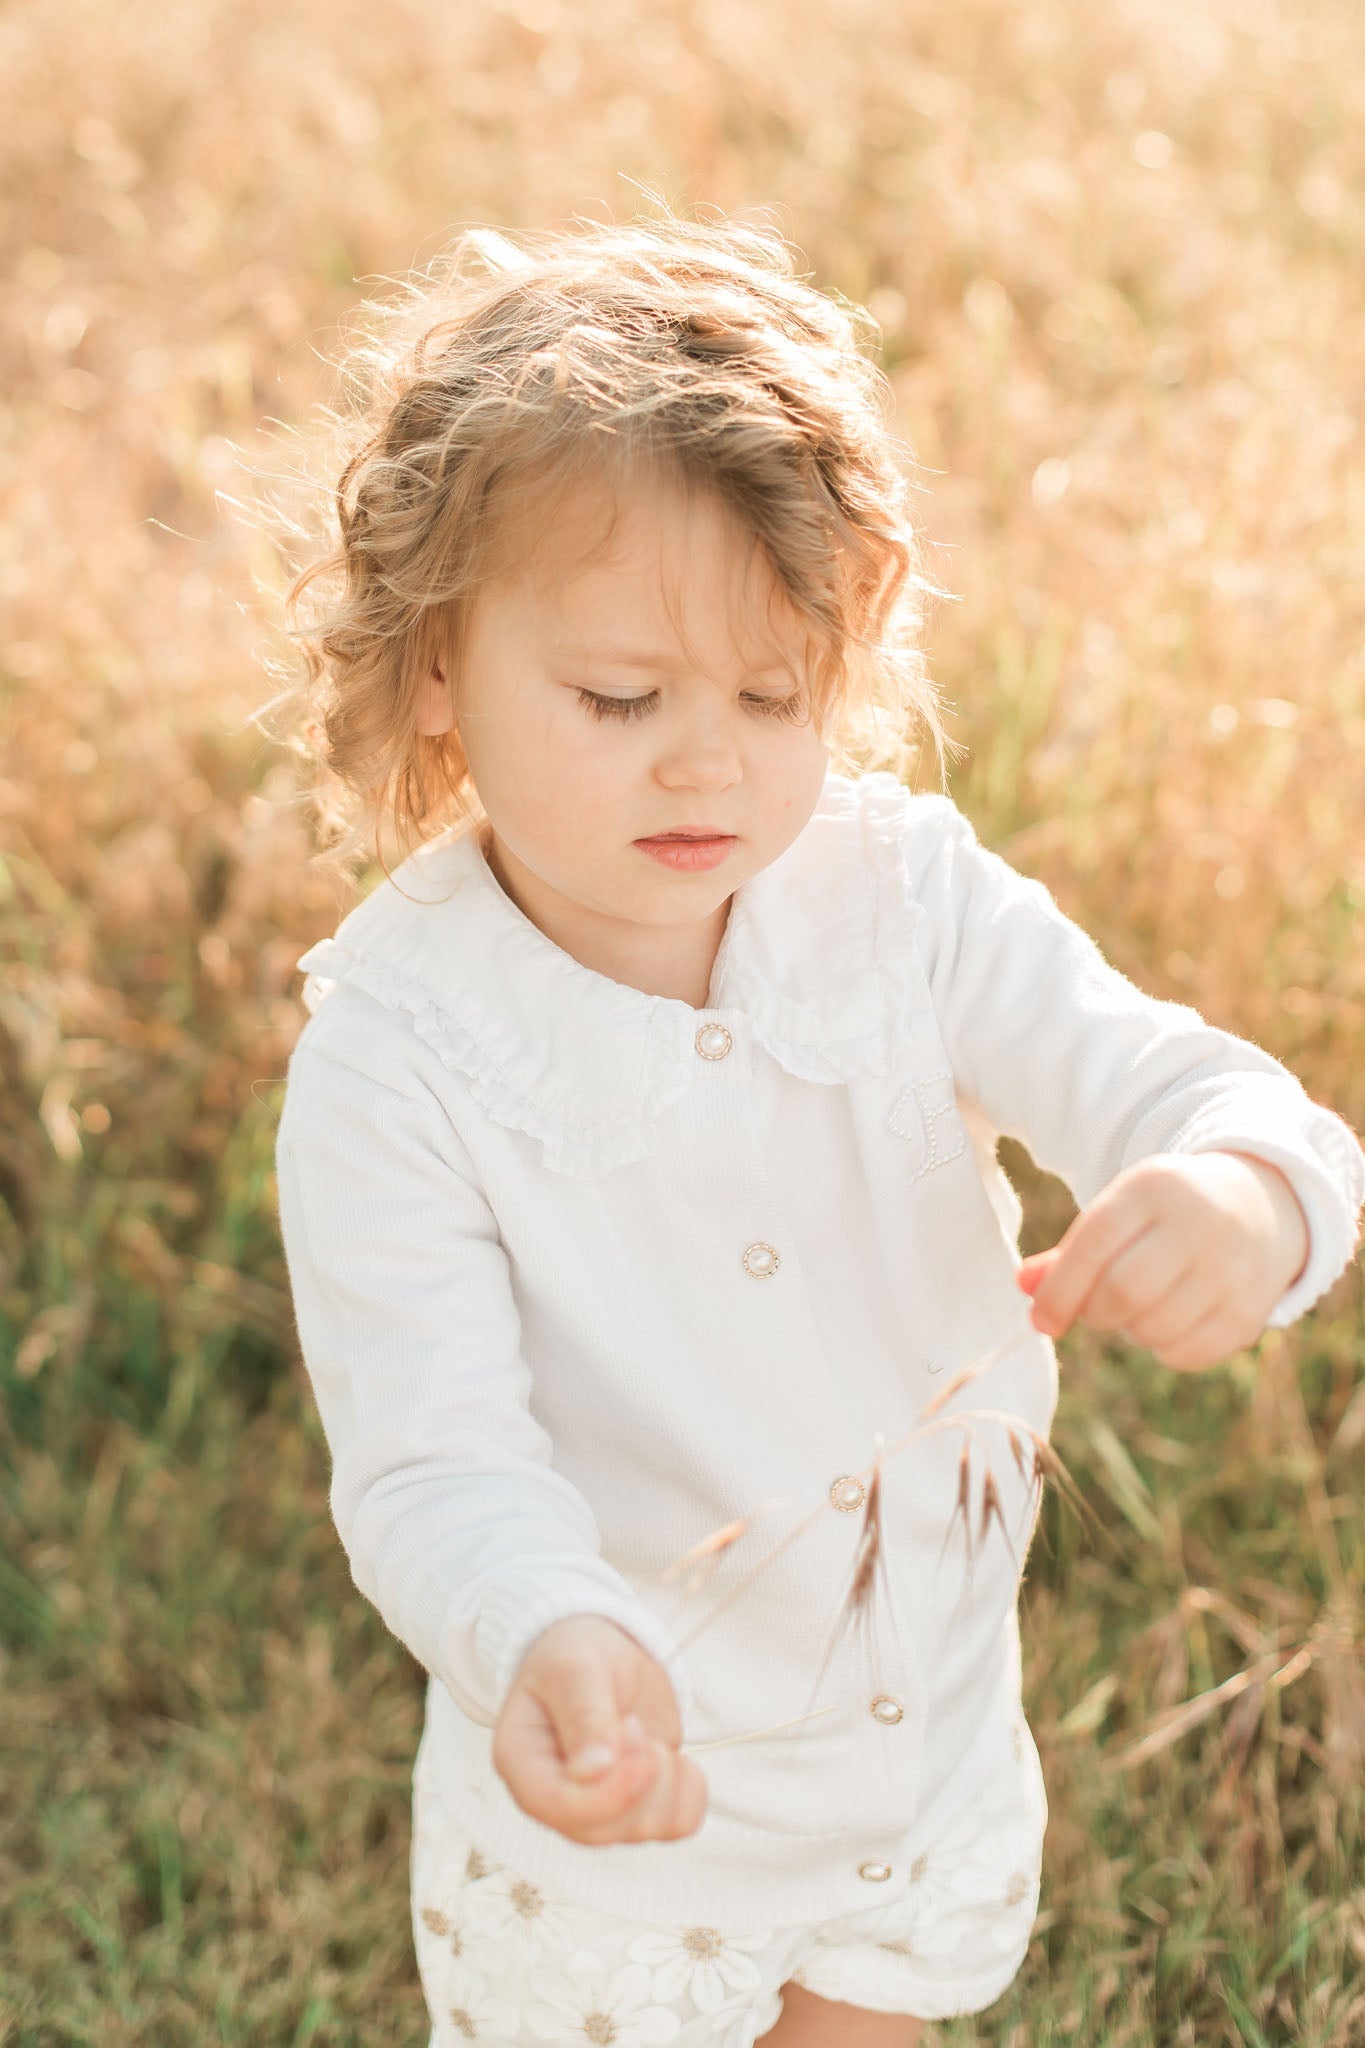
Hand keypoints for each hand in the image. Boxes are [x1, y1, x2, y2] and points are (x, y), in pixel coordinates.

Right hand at [491, 1614, 707, 1846]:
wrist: (604, 1655)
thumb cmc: (575, 1657)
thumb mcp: (575, 1668)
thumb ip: (585, 1716)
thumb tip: (596, 1772)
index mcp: (524, 1765)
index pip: (558, 1807)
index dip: (607, 1786)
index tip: (634, 1730)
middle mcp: (557, 1801)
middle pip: (607, 1828)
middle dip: (638, 1771)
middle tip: (631, 1719)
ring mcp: (598, 1813)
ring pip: (648, 1829)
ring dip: (664, 1774)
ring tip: (640, 1730)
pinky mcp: (638, 1810)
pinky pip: (680, 1824)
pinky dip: (689, 1788)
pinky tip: (671, 1753)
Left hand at [1015, 1151, 1308, 1370]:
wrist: (1260, 1206)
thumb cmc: (1165, 1214)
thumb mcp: (1120, 1211)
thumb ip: (1071, 1251)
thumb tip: (1024, 1286)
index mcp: (1154, 1188)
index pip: (1094, 1243)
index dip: (1060, 1289)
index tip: (1041, 1320)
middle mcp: (1198, 1224)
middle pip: (1124, 1292)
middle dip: (1095, 1313)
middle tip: (1097, 1310)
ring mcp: (1230, 1268)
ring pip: (1154, 1328)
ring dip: (1130, 1331)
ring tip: (1139, 1309)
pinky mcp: (1250, 1310)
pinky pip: (1187, 1353)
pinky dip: (1164, 1350)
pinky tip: (1170, 1323)